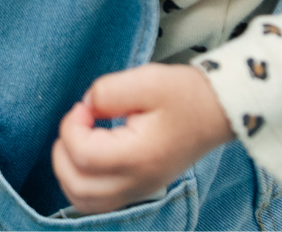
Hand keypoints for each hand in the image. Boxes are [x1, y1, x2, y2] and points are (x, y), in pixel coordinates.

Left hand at [51, 63, 234, 214]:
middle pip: (77, 187)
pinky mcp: (139, 189)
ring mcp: (140, 190)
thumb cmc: (184, 94)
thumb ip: (107, 92)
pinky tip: (89, 150)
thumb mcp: (146, 79)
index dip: (71, 126)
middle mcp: (139, 183)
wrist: (217, 111)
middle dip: (63, 150)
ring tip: (81, 136)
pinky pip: (97, 201)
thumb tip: (86, 107)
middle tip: (78, 121)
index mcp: (139, 157)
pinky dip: (81, 180)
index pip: (83, 157)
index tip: (84, 106)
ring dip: (68, 169)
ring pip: (83, 201)